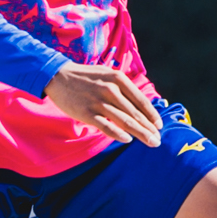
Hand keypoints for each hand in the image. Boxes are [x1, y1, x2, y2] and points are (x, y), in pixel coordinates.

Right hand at [45, 64, 162, 146]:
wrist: (57, 76)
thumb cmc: (86, 77)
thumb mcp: (108, 74)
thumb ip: (124, 88)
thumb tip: (140, 105)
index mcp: (118, 79)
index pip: (141, 101)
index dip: (152, 115)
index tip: (159, 126)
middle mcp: (111, 90)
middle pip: (135, 114)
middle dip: (149, 129)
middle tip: (158, 140)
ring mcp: (98, 102)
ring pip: (125, 121)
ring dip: (140, 134)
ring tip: (150, 142)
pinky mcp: (86, 113)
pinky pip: (106, 127)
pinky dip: (118, 134)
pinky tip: (128, 140)